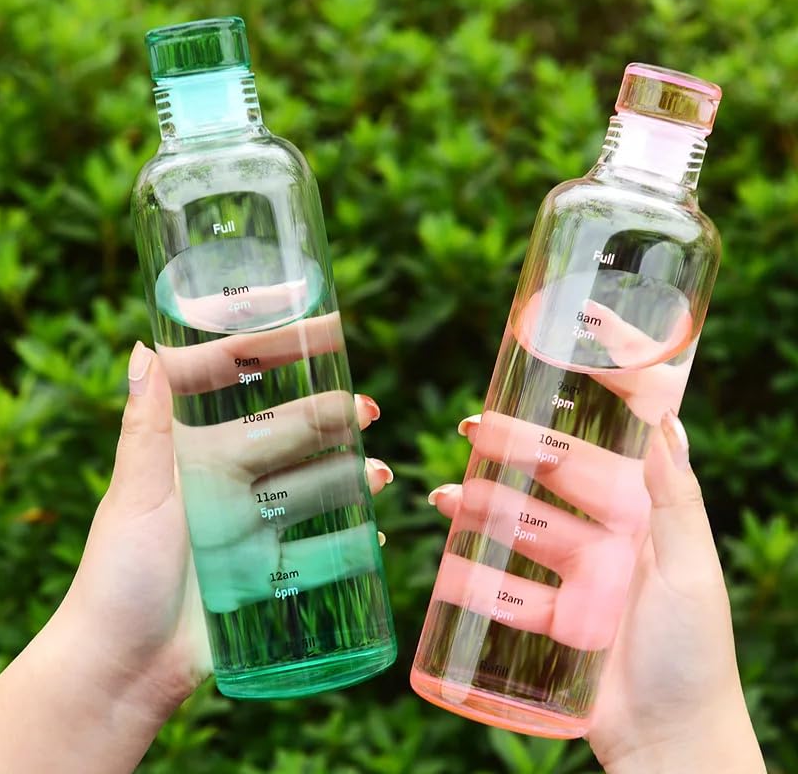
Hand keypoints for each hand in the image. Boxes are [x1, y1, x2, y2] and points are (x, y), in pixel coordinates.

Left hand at [0, 338, 391, 773]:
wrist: (124, 668)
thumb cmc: (118, 576)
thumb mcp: (133, 495)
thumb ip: (145, 428)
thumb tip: (143, 349)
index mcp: (194, 451)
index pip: (238, 384)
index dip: (276, 352)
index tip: (322, 332)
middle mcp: (228, 479)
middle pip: (289, 433)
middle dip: (329, 417)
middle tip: (365, 411)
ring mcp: (253, 522)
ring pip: (313, 484)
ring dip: (349, 474)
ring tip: (379, 475)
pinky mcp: (270, 567)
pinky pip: (320, 544)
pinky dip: (349, 537)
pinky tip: (372, 532)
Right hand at [429, 415, 763, 771]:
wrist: (672, 745)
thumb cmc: (693, 654)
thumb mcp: (690, 569)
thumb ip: (678, 498)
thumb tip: (669, 423)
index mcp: (641, 524)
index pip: (594, 463)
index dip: (558, 431)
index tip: (526, 399)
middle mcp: (607, 546)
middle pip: (547, 494)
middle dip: (508, 462)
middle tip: (469, 435)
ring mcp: (577, 584)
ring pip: (520, 536)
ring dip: (482, 513)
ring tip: (444, 498)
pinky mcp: (554, 623)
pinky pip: (508, 595)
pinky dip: (477, 581)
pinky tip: (448, 567)